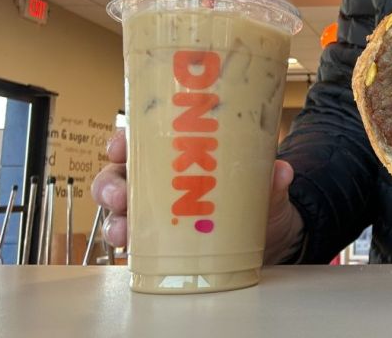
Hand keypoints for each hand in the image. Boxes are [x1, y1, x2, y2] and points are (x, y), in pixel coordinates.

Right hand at [91, 131, 303, 263]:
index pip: (140, 140)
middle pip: (119, 176)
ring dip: (114, 221)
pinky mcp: (159, 241)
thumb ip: (271, 178)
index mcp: (177, 153)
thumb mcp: (266, 184)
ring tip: (122, 232)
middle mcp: (158, 180)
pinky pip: (134, 242)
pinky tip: (128, 251)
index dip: (122, 141)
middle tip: (120, 197)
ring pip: (120, 212)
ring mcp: (156, 211)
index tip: (119, 146)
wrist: (269, 235)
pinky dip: (128, 245)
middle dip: (110, 185)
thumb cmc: (258, 196)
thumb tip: (281, 171)